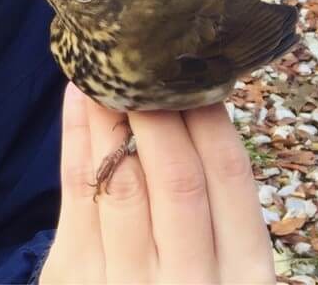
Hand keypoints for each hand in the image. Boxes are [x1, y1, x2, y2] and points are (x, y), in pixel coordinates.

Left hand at [39, 84, 275, 283]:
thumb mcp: (219, 279)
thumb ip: (211, 218)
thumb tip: (192, 115)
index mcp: (243, 281)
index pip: (232, 182)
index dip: (212, 120)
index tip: (196, 72)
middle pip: (178, 176)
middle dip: (159, 108)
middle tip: (145, 54)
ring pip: (122, 179)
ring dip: (112, 113)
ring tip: (105, 63)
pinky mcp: (74, 281)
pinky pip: (75, 194)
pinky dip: (77, 138)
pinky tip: (76, 97)